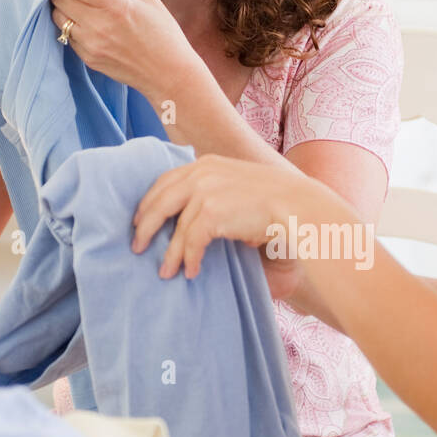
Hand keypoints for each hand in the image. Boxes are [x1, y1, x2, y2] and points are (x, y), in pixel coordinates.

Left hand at [31, 0, 202, 105]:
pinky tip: (92, 28)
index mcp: (116, 5)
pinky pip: (68, 36)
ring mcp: (91, 44)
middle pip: (61, 0)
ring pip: (59, 18)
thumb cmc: (163, 33)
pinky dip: (73, 27)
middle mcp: (99, 24)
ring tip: (83, 9)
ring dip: (65, 9)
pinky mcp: (88, 58)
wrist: (169, 75)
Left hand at [131, 152, 332, 279]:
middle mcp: (201, 172)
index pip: (167, 181)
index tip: (141, 219)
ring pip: (175, 227)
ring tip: (165, 272)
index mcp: (207, 163)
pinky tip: (191, 272)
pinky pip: (191, 242)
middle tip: (138, 245)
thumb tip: (196, 217)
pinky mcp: (211, 212)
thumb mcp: (240, 184)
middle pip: (160, 201)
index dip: (151, 202)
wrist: (297, 206)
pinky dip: (189, 259)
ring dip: (169, 253)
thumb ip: (217, 190)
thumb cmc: (277, 200)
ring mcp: (205, 191)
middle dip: (146, 225)